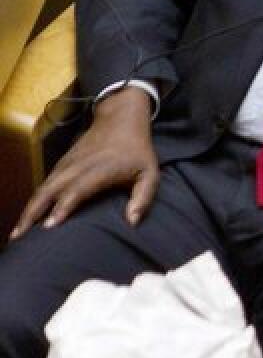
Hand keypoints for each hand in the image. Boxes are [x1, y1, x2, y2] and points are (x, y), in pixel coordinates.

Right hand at [10, 87, 158, 238]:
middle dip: (33, 213)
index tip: (49, 226)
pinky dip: (33, 200)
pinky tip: (27, 216)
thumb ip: (143, 197)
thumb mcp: (150, 173)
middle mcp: (78, 167)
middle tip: (20, 237)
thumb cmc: (137, 151)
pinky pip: (44, 183)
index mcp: (100, 170)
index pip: (77, 190)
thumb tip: (133, 222)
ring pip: (42, 188)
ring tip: (18, 233)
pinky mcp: (62, 164)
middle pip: (50, 191)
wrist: (120, 120)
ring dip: (28, 209)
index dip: (62, 207)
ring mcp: (67, 164)